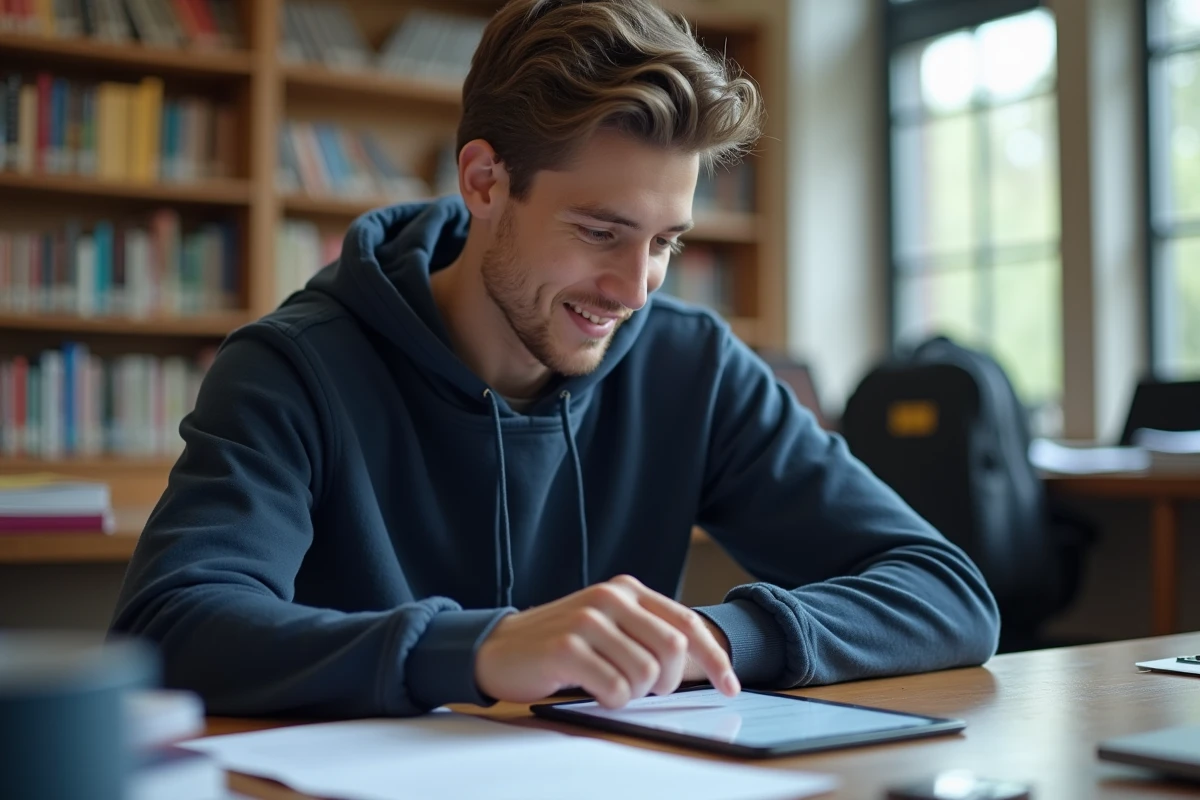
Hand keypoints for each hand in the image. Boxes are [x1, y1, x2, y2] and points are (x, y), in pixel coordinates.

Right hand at [474, 574, 739, 707]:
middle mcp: (610, 597)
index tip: (732, 686)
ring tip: (609, 686)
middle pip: (672, 648)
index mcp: (627, 589)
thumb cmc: (562, 643)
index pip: (686, 623)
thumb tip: (698, 664)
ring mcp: (587, 619)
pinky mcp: (566, 646)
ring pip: (645, 672)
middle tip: (648, 691)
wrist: (500, 647)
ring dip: (634, 694)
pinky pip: (614, 688)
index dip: (715, 658)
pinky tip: (593, 691)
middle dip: (669, 682)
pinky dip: (611, 700)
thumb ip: (647, 633)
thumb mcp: (609, 626)